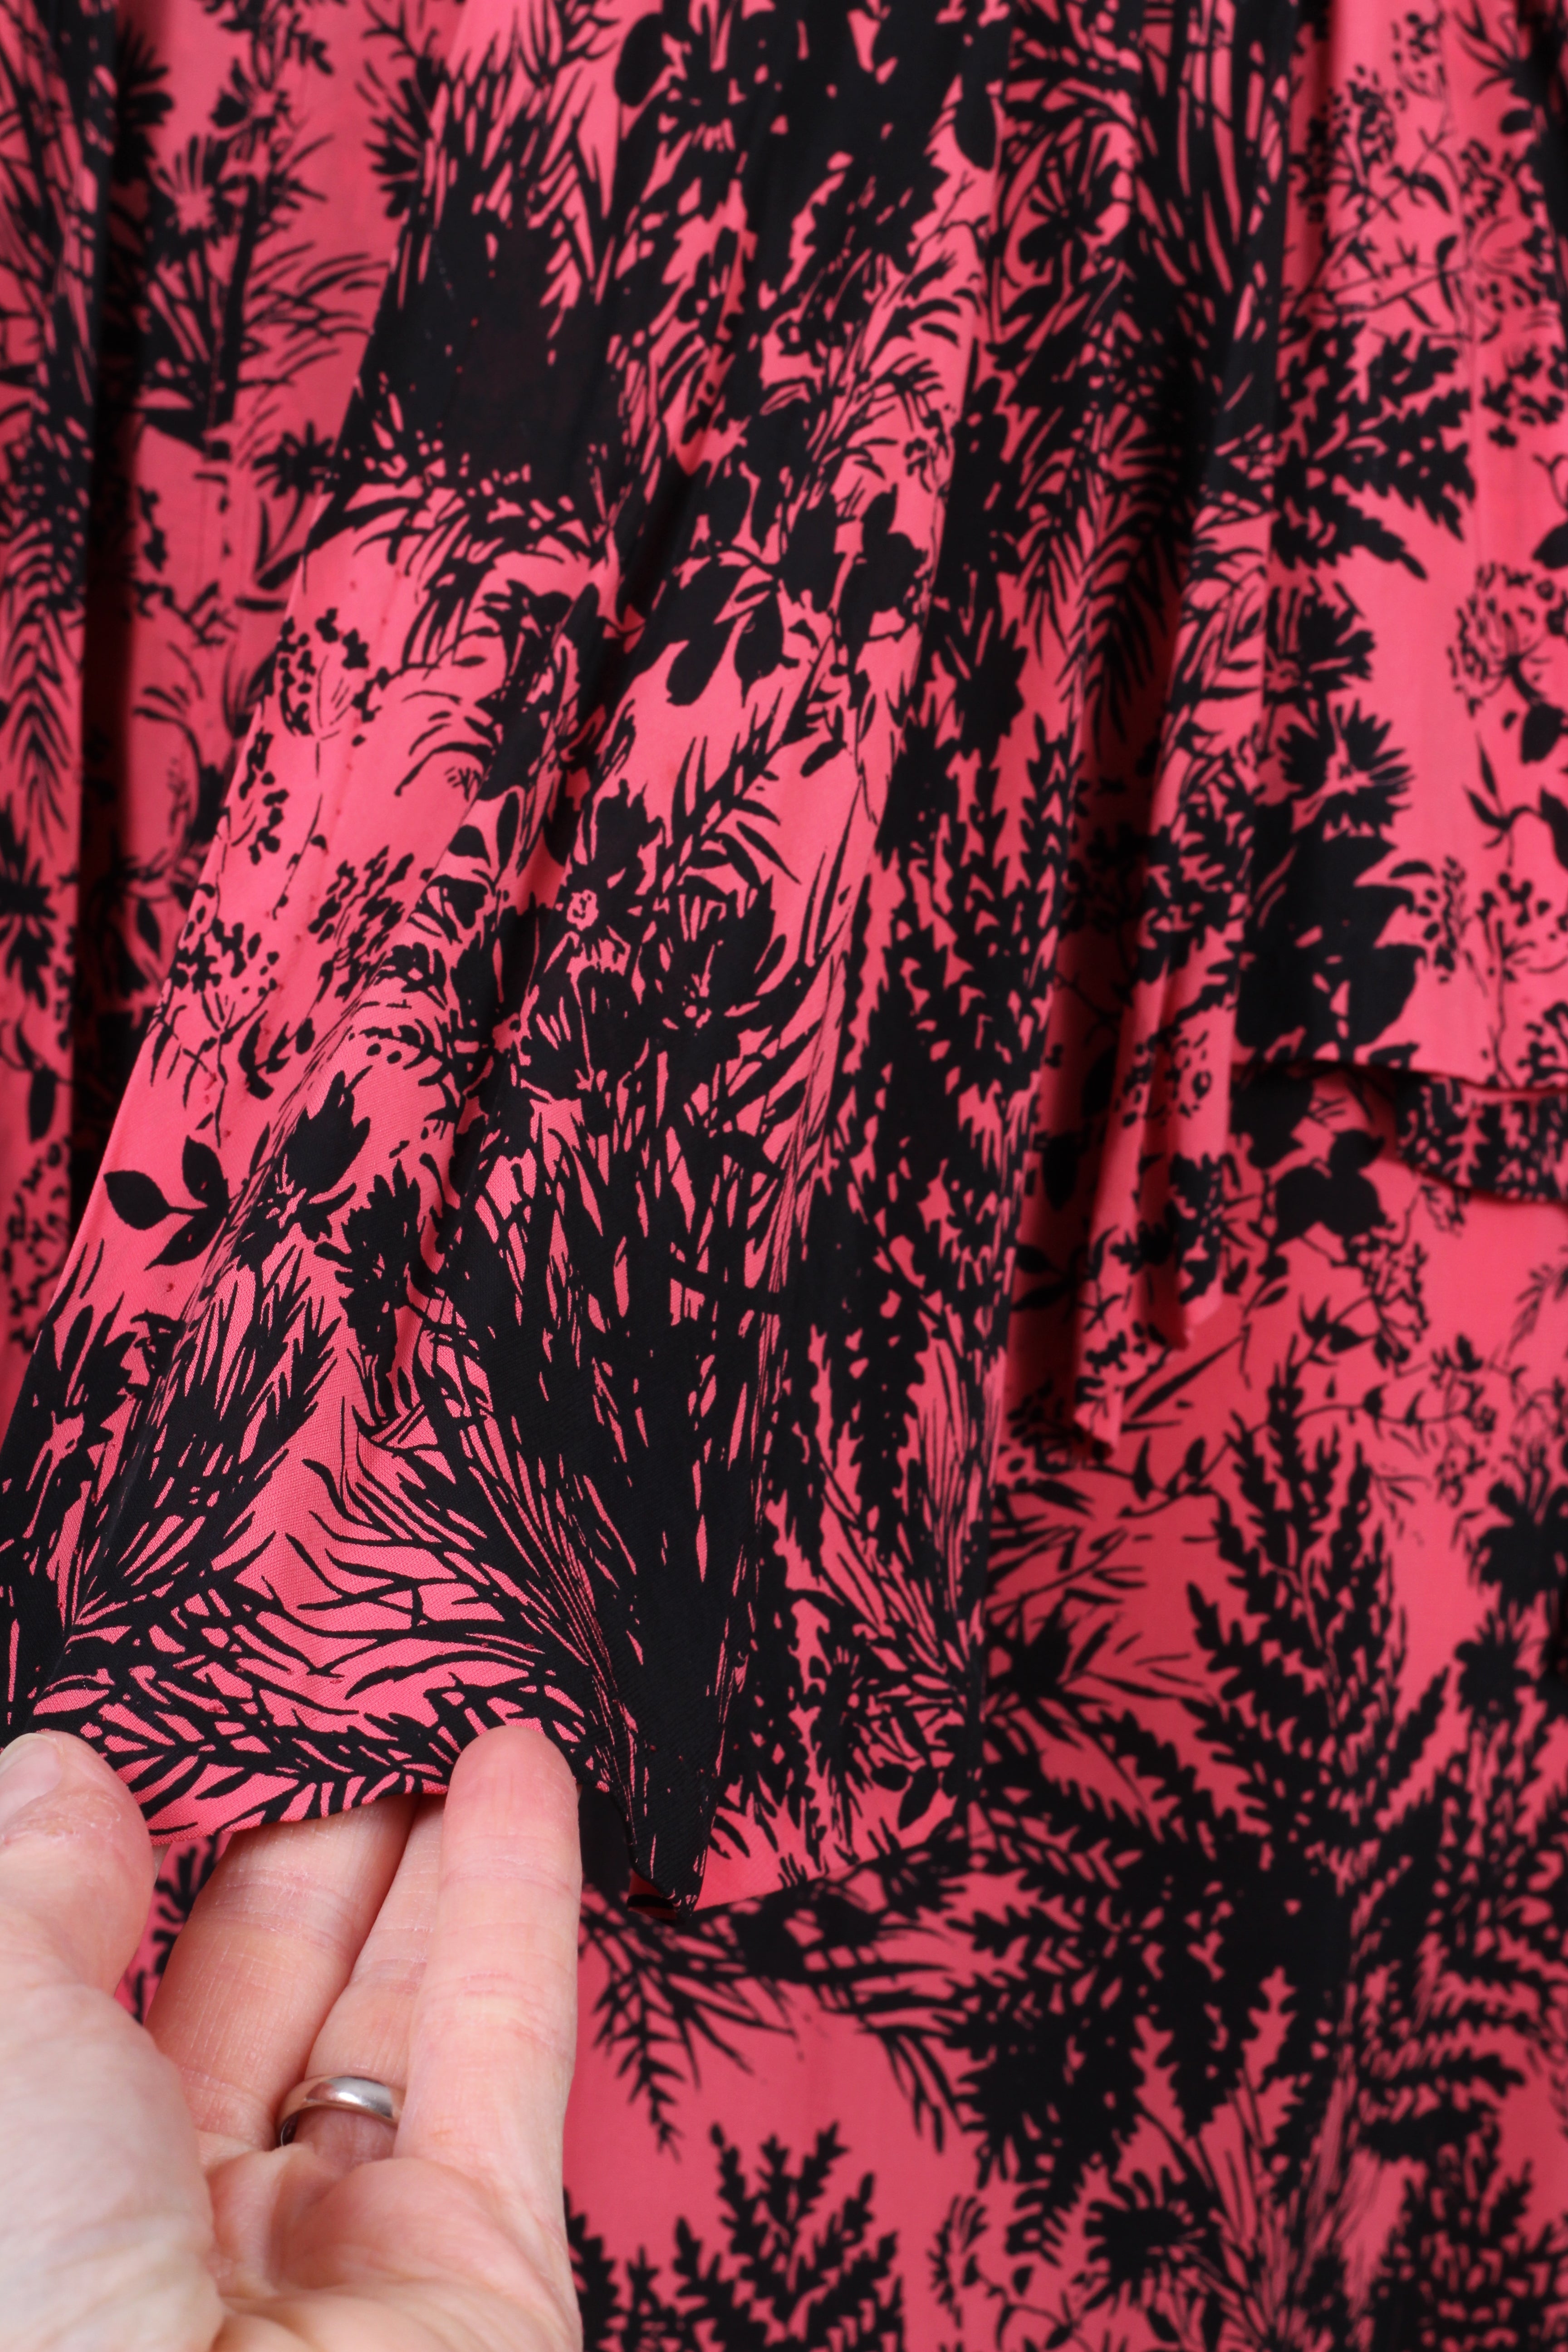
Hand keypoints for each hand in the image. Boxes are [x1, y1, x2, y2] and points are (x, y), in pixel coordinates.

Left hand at [0, 1724, 582, 2350]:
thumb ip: (23, 1898)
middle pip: (225, 2009)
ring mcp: (329, 2270)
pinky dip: (518, 1892)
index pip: (61, 2022)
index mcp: (23, 2218)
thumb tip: (56, 1776)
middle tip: (318, 1696)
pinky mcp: (480, 2269)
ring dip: (409, 1849)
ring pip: (378, 2017)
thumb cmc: (29, 2312)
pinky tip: (522, 1758)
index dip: (103, 1869)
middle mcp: (154, 2259)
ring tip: (428, 1699)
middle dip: (273, 1844)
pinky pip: (502, 2045)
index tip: (152, 1735)